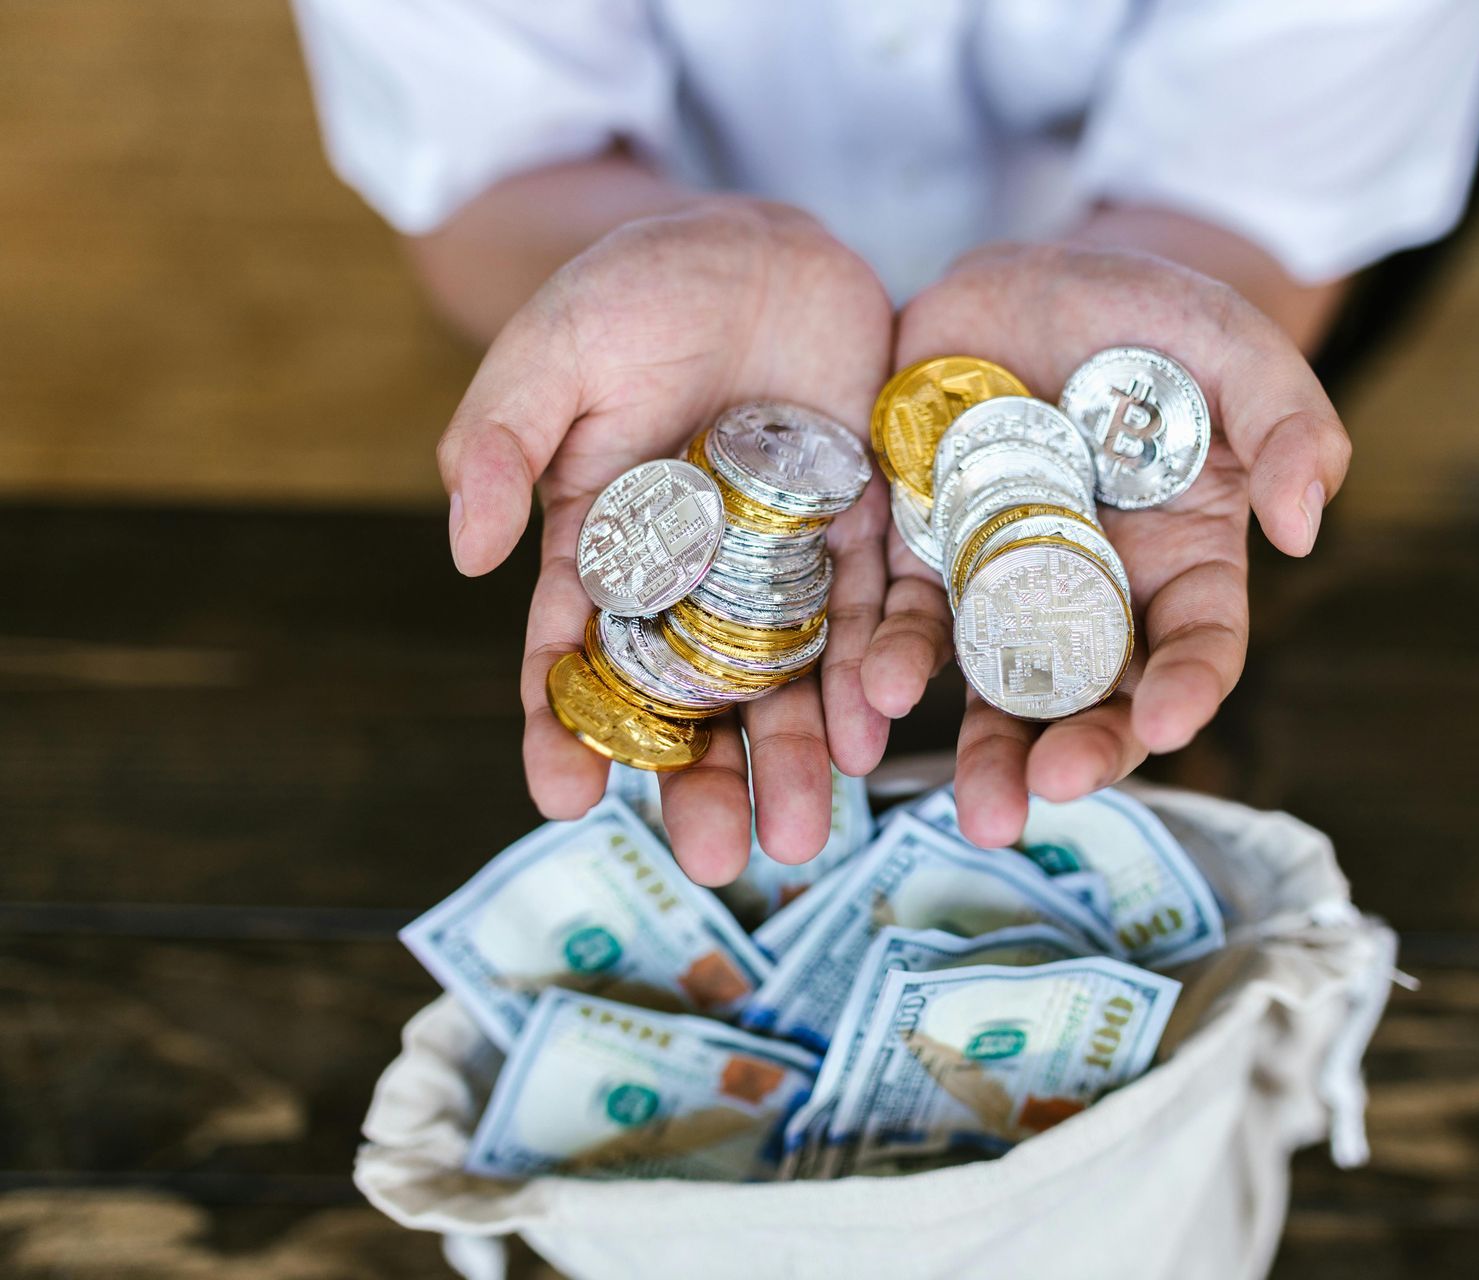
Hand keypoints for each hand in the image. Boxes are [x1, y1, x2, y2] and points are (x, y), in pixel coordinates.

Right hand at [435, 199, 894, 882]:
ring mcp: (784, 560)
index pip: (576, 658)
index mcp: (604, 548)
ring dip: (797, 756)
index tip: (564, 800)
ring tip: (805, 836)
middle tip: (712, 861)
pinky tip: (877, 728)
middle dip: (702, 781)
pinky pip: (875, 608)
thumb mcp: (549, 355)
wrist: (757, 245)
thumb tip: (467, 557)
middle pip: (695, 698)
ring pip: (790, 676)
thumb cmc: (632, 292)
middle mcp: (697, 577)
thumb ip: (501, 446)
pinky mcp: (866, 526)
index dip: (565, 731)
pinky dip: (877, 666)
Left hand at [862, 241, 1350, 846]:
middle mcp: (1090, 590)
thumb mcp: (1235, 347)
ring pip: (990, 677)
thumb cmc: (1150, 317)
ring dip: (980, 744)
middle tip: (1044, 792)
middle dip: (1071, 748)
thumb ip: (1288, 423)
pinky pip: (898, 614)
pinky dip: (883, 661)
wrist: (1027, 280)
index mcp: (1180, 562)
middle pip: (1087, 692)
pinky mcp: (918, 545)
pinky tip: (869, 703)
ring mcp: (998, 575)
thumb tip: (1306, 525)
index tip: (1166, 723)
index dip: (1184, 689)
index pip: (1194, 645)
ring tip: (972, 804)